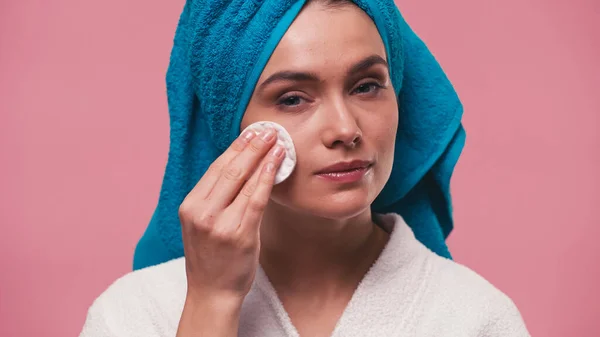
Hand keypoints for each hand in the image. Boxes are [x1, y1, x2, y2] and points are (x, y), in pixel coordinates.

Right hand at [178, 127, 284, 302]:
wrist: (212, 293)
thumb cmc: (212, 258)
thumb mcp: (205, 224)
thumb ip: (217, 198)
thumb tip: (244, 168)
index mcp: (190, 206)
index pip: (215, 169)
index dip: (235, 148)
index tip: (250, 133)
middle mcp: (201, 212)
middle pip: (228, 169)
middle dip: (251, 145)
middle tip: (268, 129)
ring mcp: (219, 224)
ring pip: (242, 180)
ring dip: (262, 156)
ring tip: (277, 140)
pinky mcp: (239, 234)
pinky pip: (256, 199)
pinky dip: (267, 177)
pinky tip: (276, 163)